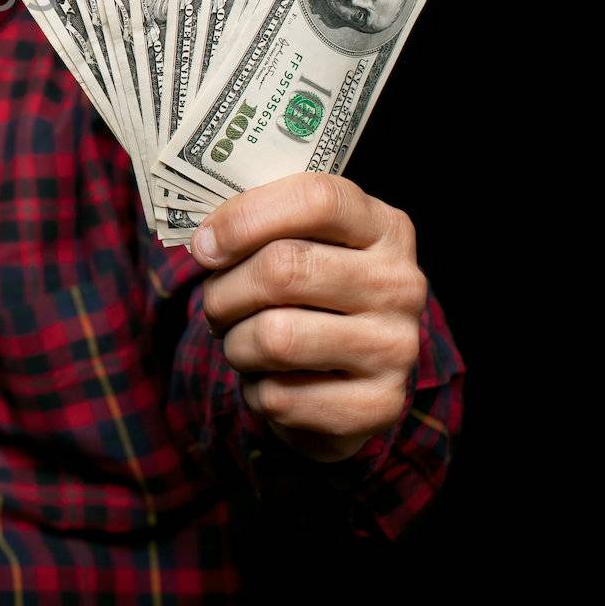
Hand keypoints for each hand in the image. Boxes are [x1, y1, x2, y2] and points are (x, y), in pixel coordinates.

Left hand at [190, 172, 427, 462]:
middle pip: (283, 269)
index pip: (317, 200)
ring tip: (240, 342)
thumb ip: (259, 224)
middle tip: (216, 303)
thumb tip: (207, 241)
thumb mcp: (297, 241)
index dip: (245, 218)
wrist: (349, 377)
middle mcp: (400, 283)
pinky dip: (255, 390)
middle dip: (224, 291)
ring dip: (236, 344)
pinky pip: (281, 396)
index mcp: (382, 227)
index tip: (204, 245)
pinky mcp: (378, 406)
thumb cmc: (306, 295)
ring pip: (275, 337)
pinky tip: (270, 380)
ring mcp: (396, 347)